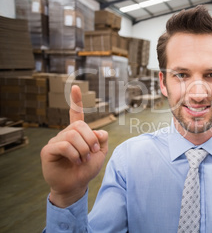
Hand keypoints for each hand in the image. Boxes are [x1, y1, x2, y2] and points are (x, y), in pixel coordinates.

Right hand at [41, 85, 107, 207]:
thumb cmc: (87, 168)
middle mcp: (65, 134)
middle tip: (93, 152)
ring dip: (83, 149)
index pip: (76, 113)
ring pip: (72, 135)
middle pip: (79, 125)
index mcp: (78, 132)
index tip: (75, 87)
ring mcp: (56, 141)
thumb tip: (98, 131)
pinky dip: (74, 154)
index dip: (76, 100)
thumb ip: (102, 139)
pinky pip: (63, 145)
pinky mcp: (48, 150)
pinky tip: (76, 161)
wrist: (76, 185)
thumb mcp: (101, 153)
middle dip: (91, 139)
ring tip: (84, 159)